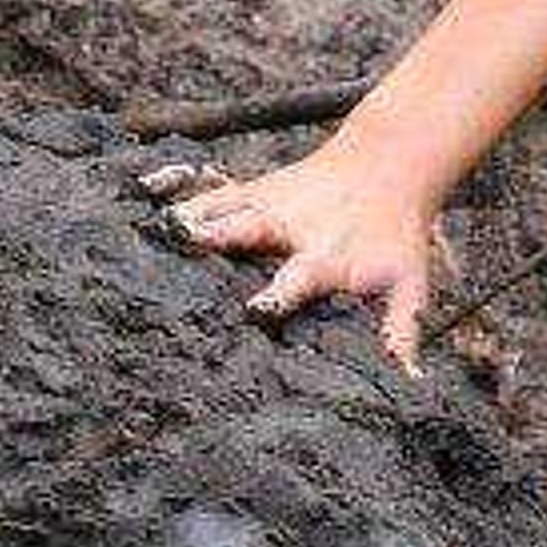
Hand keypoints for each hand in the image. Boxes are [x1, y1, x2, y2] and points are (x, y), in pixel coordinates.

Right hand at [164, 149, 444, 370]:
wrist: (391, 164)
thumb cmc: (396, 235)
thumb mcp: (408, 282)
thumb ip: (401, 329)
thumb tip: (409, 382)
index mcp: (327, 256)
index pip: (300, 277)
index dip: (277, 295)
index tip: (256, 310)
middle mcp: (292, 227)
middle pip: (247, 231)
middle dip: (216, 240)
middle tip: (177, 251)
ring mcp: (267, 204)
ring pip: (220, 208)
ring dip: (185, 220)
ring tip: (144, 231)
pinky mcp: (251, 188)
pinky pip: (209, 192)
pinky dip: (176, 195)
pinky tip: (137, 200)